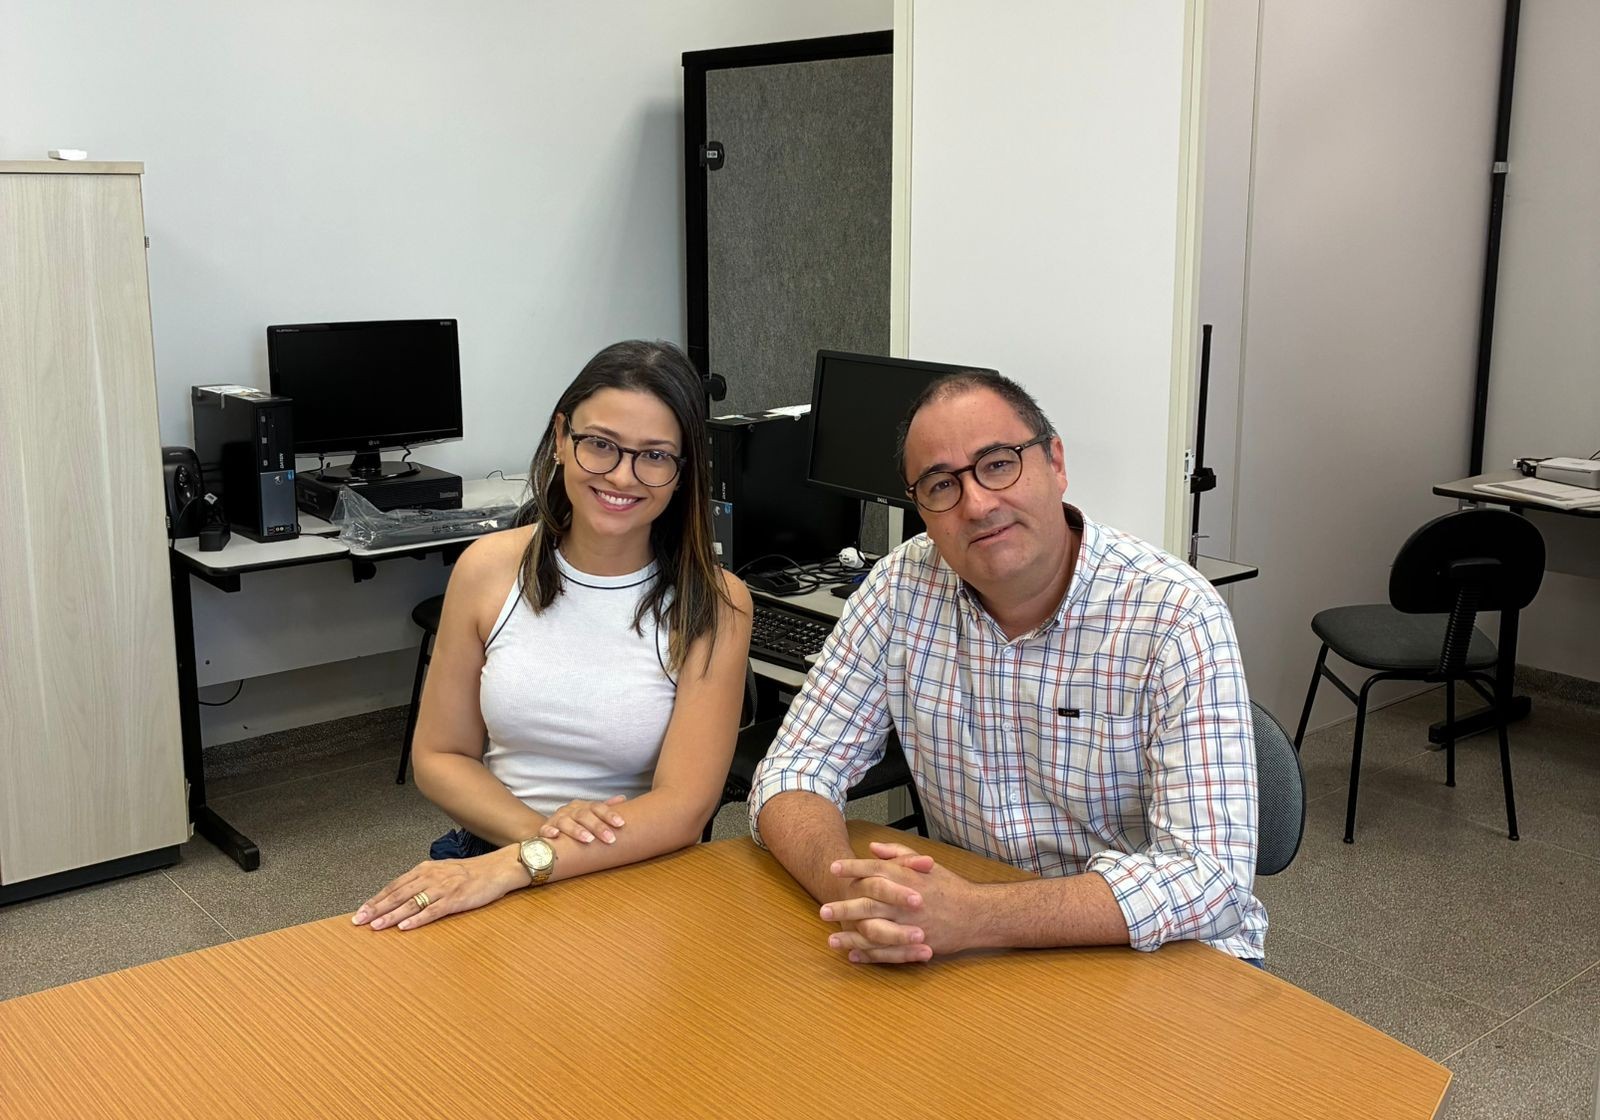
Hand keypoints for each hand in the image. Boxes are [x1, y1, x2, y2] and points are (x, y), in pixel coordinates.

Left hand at [353, 847, 525, 930]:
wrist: (498, 868)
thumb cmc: (472, 872)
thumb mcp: (444, 871)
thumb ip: (424, 880)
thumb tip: (404, 893)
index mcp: (426, 870)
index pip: (395, 885)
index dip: (376, 898)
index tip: (361, 910)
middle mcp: (431, 877)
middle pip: (398, 894)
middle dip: (376, 908)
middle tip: (359, 920)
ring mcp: (443, 888)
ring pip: (411, 903)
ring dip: (391, 915)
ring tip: (376, 926)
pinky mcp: (455, 899)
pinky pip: (432, 911)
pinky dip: (417, 919)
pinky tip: (405, 927)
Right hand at [539, 795, 626, 844]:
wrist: (552, 827)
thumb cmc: (577, 822)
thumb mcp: (591, 813)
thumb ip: (606, 807)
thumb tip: (623, 798)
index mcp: (584, 807)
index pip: (598, 807)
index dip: (609, 814)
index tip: (621, 824)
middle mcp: (571, 810)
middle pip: (584, 815)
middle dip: (597, 827)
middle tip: (610, 838)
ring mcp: (557, 818)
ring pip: (566, 822)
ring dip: (576, 830)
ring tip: (588, 839)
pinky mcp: (545, 828)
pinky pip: (545, 829)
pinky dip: (549, 831)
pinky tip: (555, 835)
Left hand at [819, 840, 977, 964]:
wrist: (976, 915)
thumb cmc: (949, 887)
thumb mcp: (925, 865)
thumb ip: (898, 854)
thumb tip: (873, 847)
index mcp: (908, 879)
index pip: (876, 870)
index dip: (854, 868)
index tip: (834, 868)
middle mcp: (906, 902)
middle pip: (869, 903)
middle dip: (844, 908)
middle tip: (823, 911)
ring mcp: (910, 926)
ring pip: (875, 932)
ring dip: (852, 937)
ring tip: (831, 939)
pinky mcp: (915, 946)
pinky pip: (888, 953)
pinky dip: (869, 956)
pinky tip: (853, 956)